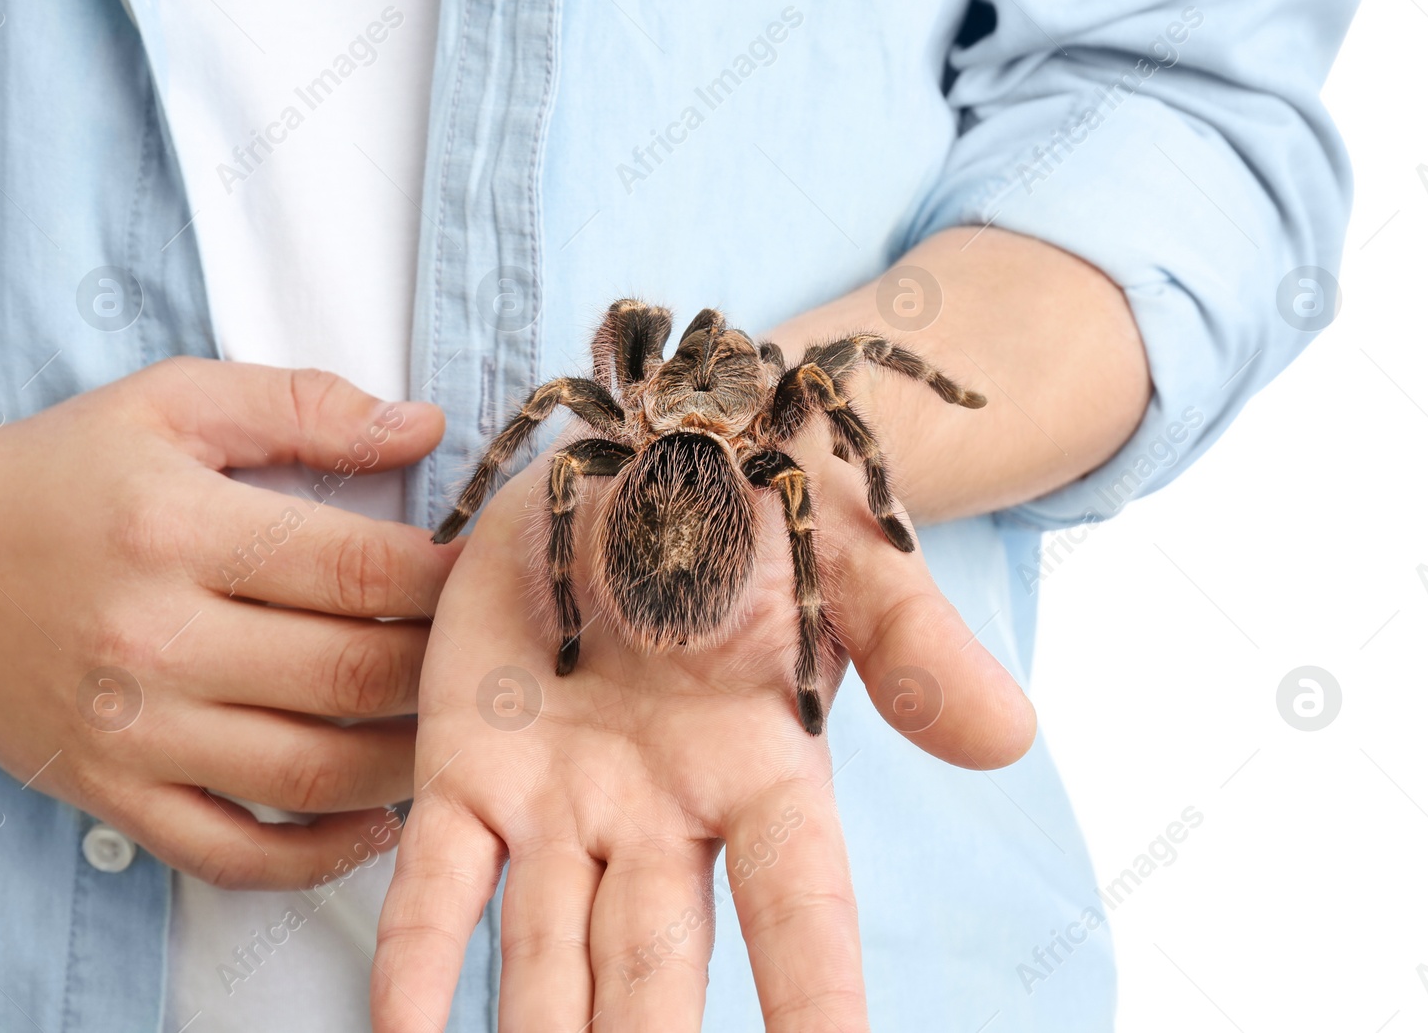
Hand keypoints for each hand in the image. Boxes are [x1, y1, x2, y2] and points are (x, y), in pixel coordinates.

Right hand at [0, 359, 458, 888]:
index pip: (358, 566)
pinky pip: (232, 852)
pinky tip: (375, 823)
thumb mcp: (172, 404)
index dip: (448, 574)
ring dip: (408, 761)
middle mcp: (156, 641)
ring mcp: (133, 733)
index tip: (486, 571)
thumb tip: (424, 428)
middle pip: (352, 672)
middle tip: (484, 652)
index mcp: (178, 531)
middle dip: (444, 665)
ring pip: (312, 772)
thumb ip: (302, 407)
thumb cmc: (61, 474)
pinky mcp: (112, 795)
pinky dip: (316, 857)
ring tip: (450, 730)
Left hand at [370, 429, 1034, 1031]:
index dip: (813, 997)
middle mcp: (664, 816)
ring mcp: (563, 804)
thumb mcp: (855, 564)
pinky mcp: (471, 767)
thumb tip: (1011, 738)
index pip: (799, 911)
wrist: (655, 450)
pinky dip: (416, 960)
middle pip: (655, 966)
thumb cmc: (768, 510)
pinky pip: (440, 881)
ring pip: (544, 955)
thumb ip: (918, 649)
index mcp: (765, 773)